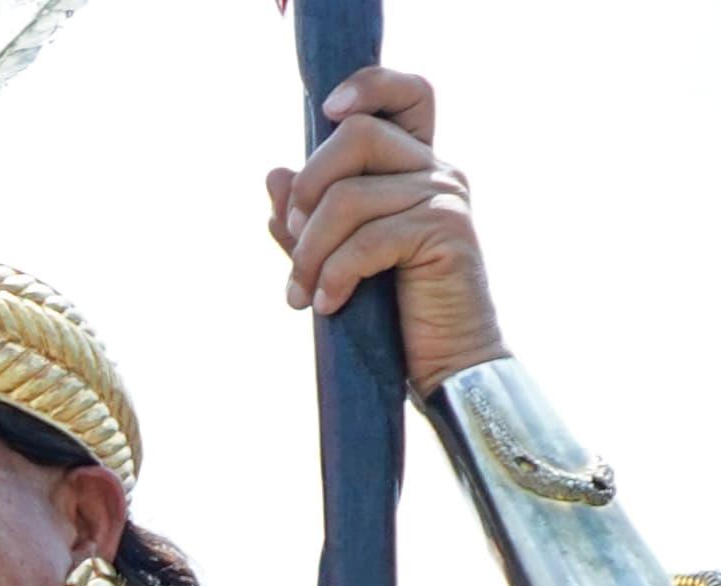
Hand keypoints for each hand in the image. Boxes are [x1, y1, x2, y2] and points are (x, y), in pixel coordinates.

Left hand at [267, 66, 507, 390]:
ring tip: (302, 295)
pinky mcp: (446, 233)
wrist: (441, 364)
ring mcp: (444, 198)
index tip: (327, 111)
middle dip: (306, 192)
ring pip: (347, 198)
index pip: (407, 94)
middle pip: (354, 137)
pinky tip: (327, 305)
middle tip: (293, 241)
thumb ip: (306, 216)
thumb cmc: (388, 311)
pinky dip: (333, 277)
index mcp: (412, 166)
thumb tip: (275, 173)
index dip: (368, 86)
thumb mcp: (332, 256)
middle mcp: (435, 171)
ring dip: (308, 253)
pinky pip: (366, 241)